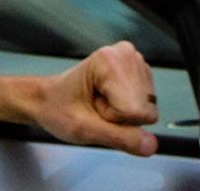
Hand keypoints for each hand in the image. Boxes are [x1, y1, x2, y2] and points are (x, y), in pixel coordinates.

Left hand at [29, 41, 158, 156]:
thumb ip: (120, 137)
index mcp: (109, 61)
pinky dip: (128, 109)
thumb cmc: (58, 108)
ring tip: (100, 103)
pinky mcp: (139, 71)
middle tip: (96, 108)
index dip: (115, 120)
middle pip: (146, 110)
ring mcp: (134, 61)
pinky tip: (109, 100)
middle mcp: (125, 54)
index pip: (137, 112)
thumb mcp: (84, 129)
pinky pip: (147, 105)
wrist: (48, 99)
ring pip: (148, 108)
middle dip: (121, 117)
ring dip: (124, 114)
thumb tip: (151, 144)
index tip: (94, 109)